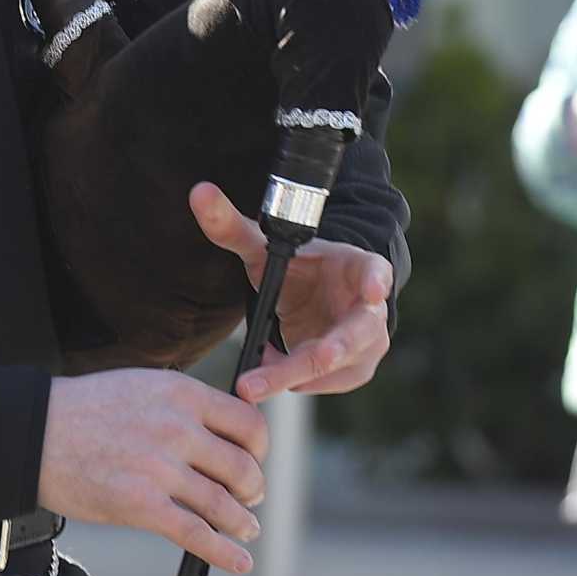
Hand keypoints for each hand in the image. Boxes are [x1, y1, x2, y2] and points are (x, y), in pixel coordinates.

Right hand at [37, 367, 267, 573]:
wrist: (36, 431)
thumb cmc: (86, 409)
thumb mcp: (142, 385)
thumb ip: (183, 404)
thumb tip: (222, 429)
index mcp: (180, 393)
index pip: (249, 424)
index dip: (259, 450)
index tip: (253, 461)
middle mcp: (177, 428)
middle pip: (244, 468)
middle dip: (253, 491)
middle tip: (249, 500)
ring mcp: (160, 468)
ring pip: (225, 505)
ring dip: (242, 523)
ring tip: (244, 528)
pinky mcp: (142, 506)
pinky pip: (198, 535)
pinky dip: (225, 552)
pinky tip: (238, 561)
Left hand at [189, 182, 391, 400]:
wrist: (315, 296)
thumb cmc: (298, 266)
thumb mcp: (265, 246)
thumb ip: (232, 226)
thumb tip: (200, 192)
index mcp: (359, 267)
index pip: (376, 271)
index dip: (376, 281)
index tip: (372, 290)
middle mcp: (370, 309)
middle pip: (355, 334)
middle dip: (330, 350)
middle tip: (311, 358)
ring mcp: (365, 344)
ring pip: (336, 367)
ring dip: (295, 374)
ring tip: (254, 380)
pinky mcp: (352, 371)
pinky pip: (321, 383)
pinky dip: (291, 380)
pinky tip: (263, 373)